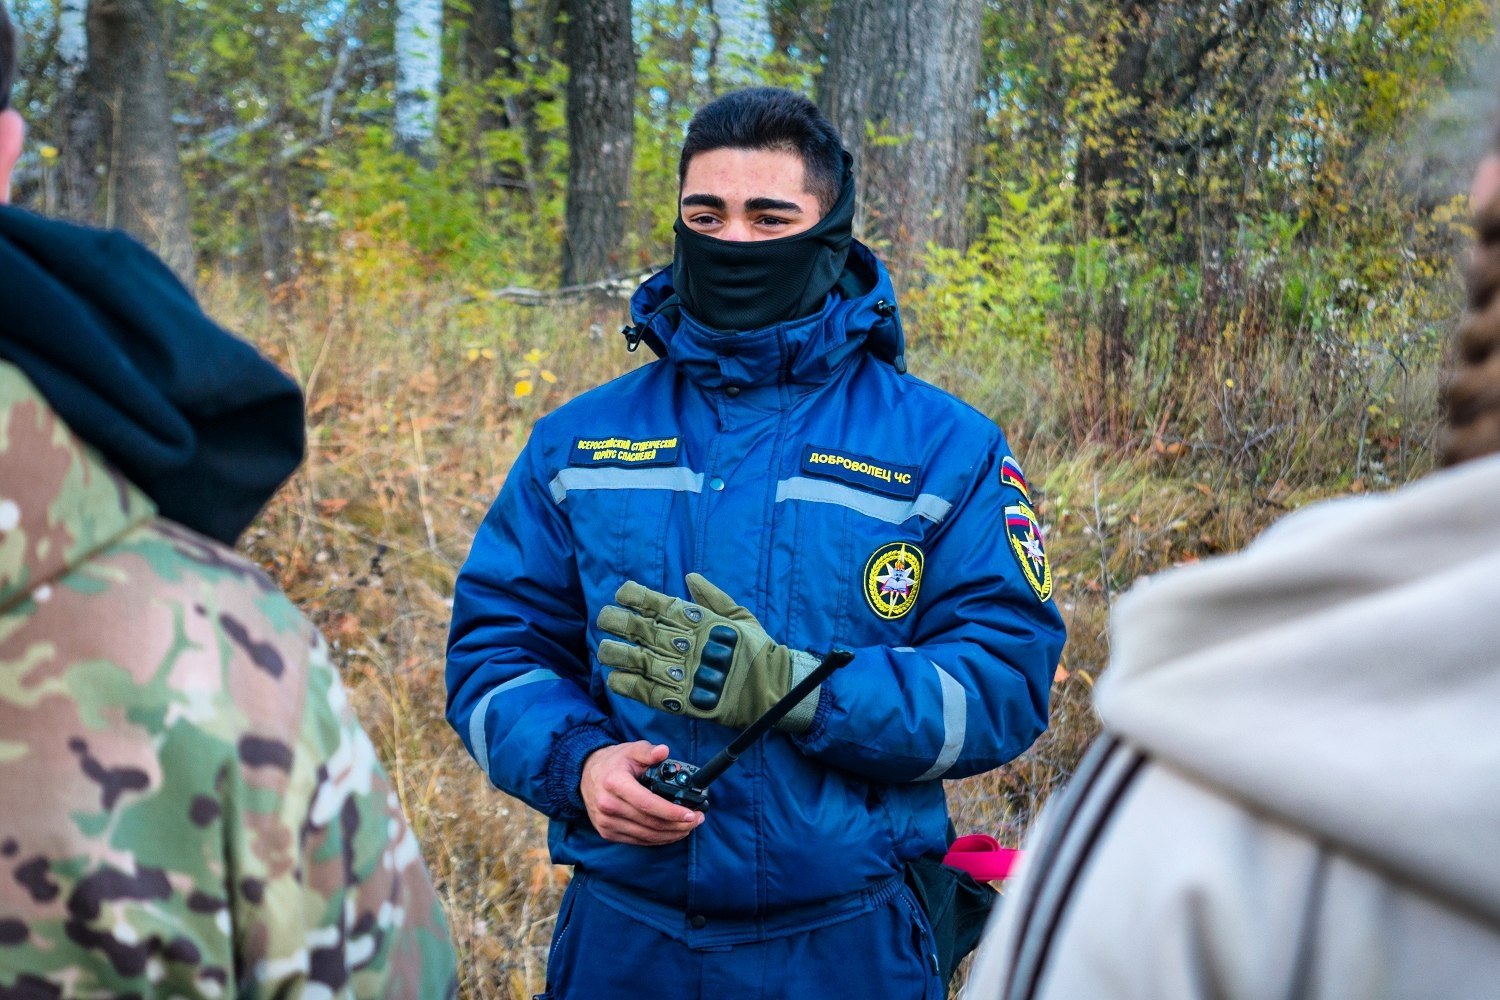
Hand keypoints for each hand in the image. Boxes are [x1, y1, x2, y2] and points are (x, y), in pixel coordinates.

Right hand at [580, 742, 703, 844]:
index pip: (647, 804)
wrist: (585, 774)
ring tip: (689, 827)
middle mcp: (608, 805)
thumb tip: (664, 751)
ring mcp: (607, 822)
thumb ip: (648, 751)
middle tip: (697, 819)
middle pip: (650, 823)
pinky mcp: (607, 832)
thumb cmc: (614, 762)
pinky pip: (638, 841)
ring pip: (646, 835)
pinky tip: (671, 833)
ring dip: (671, 834)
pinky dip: (658, 839)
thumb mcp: (631, 750)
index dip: (672, 812)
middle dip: (678, 824)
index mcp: (615, 783)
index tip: (691, 814)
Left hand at [598, 573, 819, 731]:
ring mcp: (681, 672)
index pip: (659, 603)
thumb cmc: (754, 649)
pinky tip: (614, 679)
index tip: (621, 594)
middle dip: (617, 621)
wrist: (771, 689)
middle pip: (641, 629)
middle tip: (603, 618)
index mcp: (697, 620)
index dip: (636, 597)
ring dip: (616, 653)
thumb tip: (691, 577)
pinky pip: (647, 692)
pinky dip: (628, 685)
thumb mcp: (738, 615)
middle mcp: (685, 643)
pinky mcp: (680, 700)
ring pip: (638, 660)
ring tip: (603, 650)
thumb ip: (712, 597)